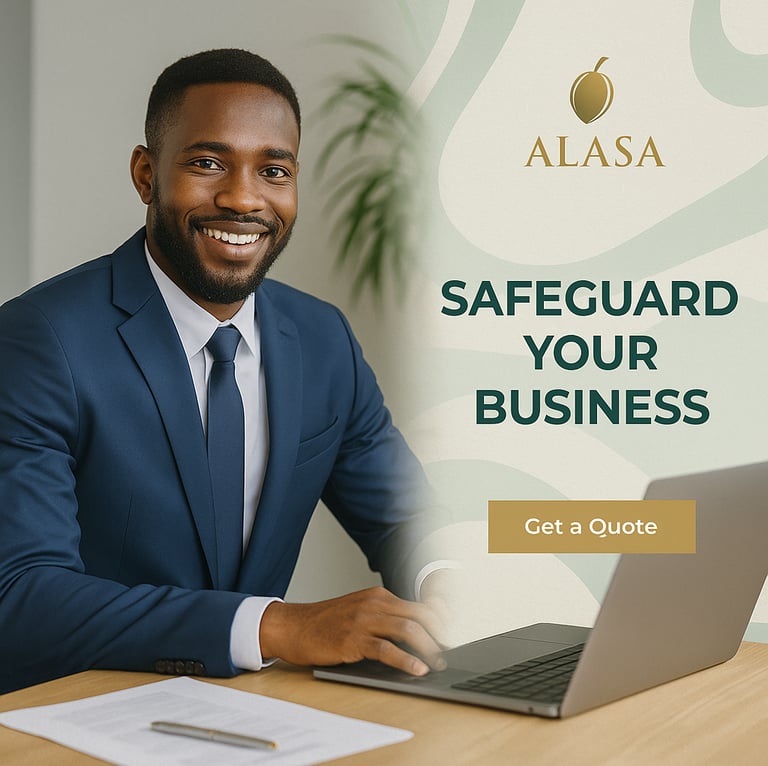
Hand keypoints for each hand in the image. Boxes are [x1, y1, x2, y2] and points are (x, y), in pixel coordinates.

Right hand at [259, 586, 445, 675]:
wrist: (294, 626)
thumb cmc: (326, 623)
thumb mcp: (359, 611)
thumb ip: (384, 617)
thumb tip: (415, 633)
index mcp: (378, 596)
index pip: (419, 606)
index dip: (441, 622)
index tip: (453, 636)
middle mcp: (374, 604)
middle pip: (419, 615)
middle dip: (440, 635)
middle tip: (450, 652)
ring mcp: (364, 620)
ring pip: (407, 629)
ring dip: (428, 647)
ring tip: (437, 662)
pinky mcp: (353, 640)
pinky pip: (386, 649)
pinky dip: (406, 660)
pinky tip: (416, 669)